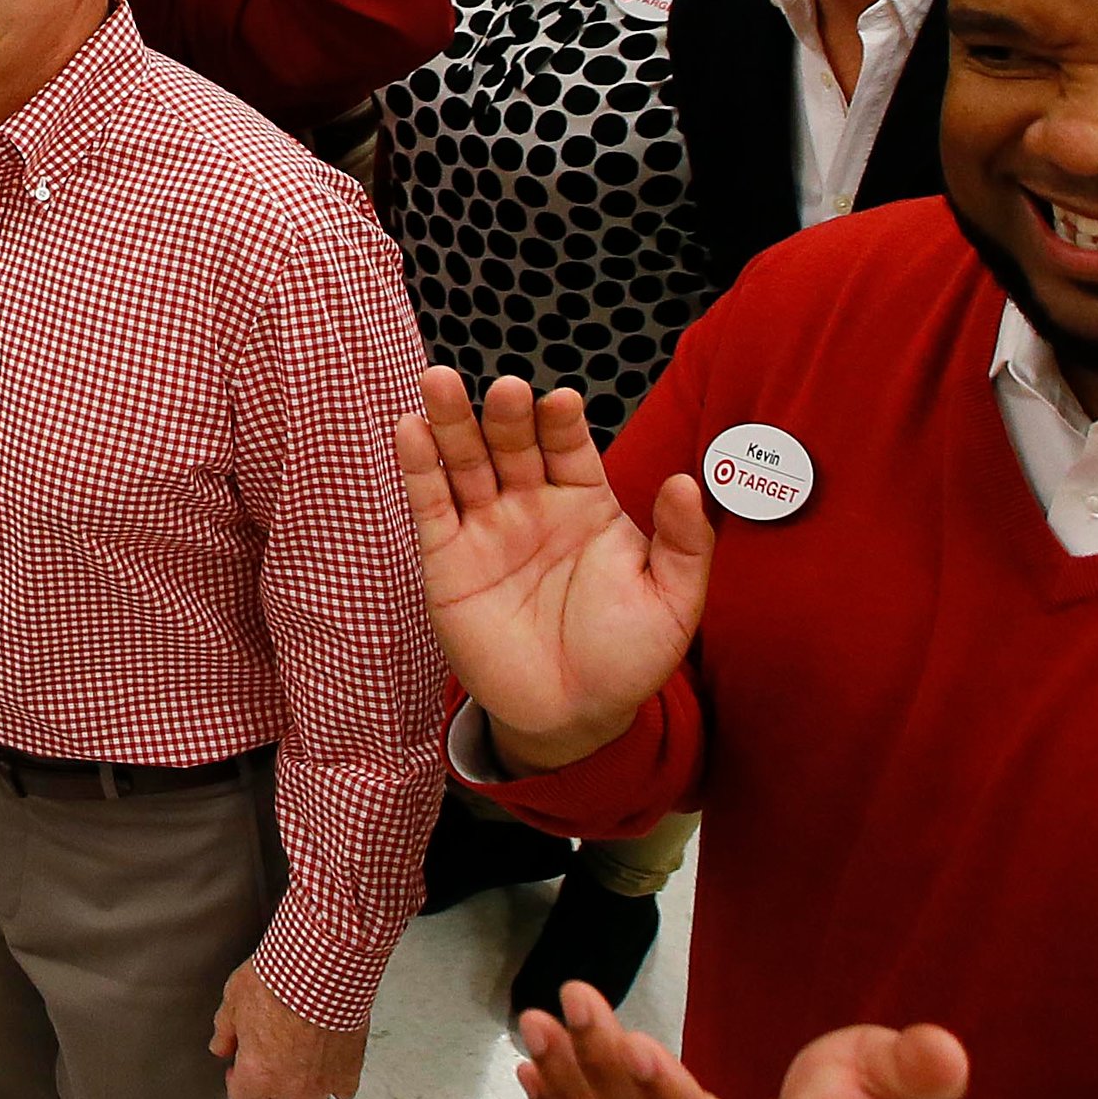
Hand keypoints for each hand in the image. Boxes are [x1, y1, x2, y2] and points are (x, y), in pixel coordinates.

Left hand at [212, 956, 363, 1098]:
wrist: (323, 966)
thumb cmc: (277, 979)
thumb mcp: (235, 999)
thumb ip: (225, 1031)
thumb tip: (221, 1047)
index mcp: (258, 1074)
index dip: (237, 1086)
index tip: (239, 1068)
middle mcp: (291, 1087)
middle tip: (267, 1078)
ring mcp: (323, 1082)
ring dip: (302, 1093)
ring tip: (298, 1066)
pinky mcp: (350, 1069)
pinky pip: (343, 1091)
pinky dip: (335, 1081)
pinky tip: (327, 1062)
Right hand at [395, 370, 711, 773]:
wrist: (572, 717)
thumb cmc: (626, 658)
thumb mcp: (673, 603)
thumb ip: (686, 544)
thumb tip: (688, 482)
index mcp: (585, 504)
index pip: (569, 447)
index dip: (561, 423)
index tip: (560, 403)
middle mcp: (532, 505)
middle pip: (513, 443)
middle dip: (506, 415)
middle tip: (506, 391)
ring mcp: (486, 528)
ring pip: (465, 462)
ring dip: (451, 421)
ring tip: (439, 381)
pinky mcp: (447, 559)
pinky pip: (431, 505)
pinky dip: (419, 466)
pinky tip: (410, 428)